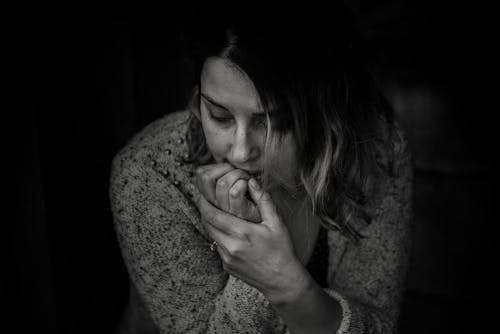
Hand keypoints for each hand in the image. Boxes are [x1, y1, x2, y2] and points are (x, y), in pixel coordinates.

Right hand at [195, 163, 260, 222]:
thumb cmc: (251, 200)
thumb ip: (222, 176)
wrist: (266, 220)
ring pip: (222, 183)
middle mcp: (215, 204)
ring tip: (247, 178)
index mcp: (211, 197)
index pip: (200, 175)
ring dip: (238, 174)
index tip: (228, 168)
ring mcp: (227, 209)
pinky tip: (251, 185)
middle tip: (237, 171)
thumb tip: (217, 162)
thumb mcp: (231, 187)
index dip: (214, 166)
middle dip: (225, 167)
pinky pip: (235, 192)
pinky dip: (244, 183)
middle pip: (206, 177)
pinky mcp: (240, 212)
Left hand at [195, 177, 307, 302]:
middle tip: (204, 199)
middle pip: (207, 225)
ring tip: (214, 212)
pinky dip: (219, 237)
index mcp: (242, 233)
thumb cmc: (282, 249)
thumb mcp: (276, 223)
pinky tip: (228, 232)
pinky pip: (218, 247)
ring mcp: (227, 259)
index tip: (202, 194)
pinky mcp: (227, 267)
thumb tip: (251, 181)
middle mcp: (230, 247)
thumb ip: (263, 200)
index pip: (213, 215)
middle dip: (204, 211)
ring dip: (210, 224)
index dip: (204, 203)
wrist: (282, 280)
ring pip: (211, 236)